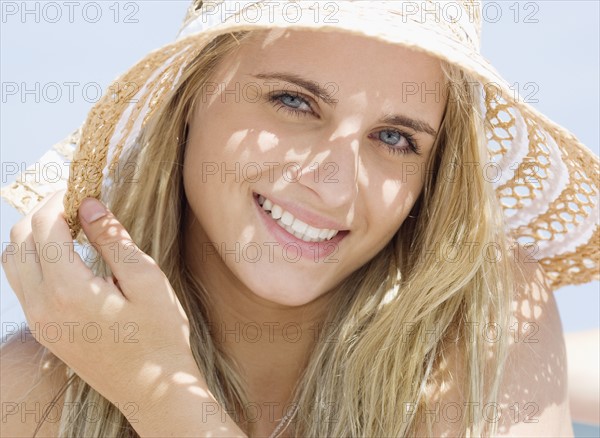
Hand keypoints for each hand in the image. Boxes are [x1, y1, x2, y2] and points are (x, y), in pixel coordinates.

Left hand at [2, 189, 197, 413]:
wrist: (152, 389)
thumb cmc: (159, 335)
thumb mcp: (146, 280)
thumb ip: (113, 239)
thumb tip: (89, 203)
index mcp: (68, 291)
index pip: (45, 227)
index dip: (60, 199)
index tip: (82, 188)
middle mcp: (41, 306)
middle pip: (18, 241)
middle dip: (42, 213)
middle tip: (75, 202)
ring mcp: (38, 322)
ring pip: (13, 262)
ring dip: (33, 235)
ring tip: (68, 225)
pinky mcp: (43, 331)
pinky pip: (21, 284)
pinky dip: (34, 259)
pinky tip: (65, 255)